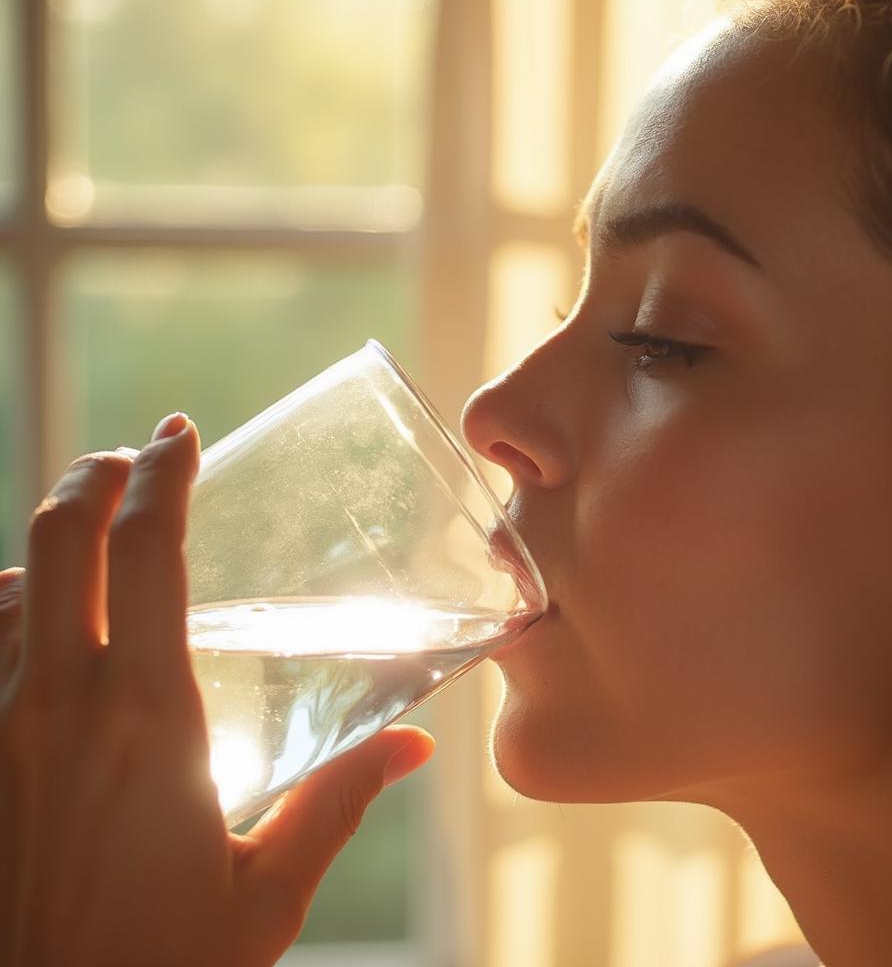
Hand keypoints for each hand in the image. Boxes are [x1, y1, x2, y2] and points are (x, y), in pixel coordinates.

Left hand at [0, 413, 434, 966]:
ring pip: (7, 588)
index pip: (148, 552)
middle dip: (91, 475)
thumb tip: (415, 748)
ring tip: (87, 533)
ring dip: (46, 542)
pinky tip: (31, 615)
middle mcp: (59, 704)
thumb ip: (340, 801)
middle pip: (61, 539)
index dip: (163, 474)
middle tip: (127, 459)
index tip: (180, 434)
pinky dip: (3, 608)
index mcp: (149, 717)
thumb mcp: (266, 894)